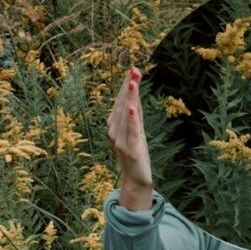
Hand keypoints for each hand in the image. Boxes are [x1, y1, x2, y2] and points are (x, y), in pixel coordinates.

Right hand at [107, 66, 152, 190]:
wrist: (136, 179)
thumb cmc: (136, 153)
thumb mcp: (137, 130)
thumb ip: (136, 112)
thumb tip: (135, 89)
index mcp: (115, 125)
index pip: (122, 101)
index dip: (127, 86)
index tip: (134, 69)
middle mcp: (114, 130)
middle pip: (123, 105)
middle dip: (129, 87)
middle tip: (134, 70)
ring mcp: (120, 140)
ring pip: (126, 115)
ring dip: (130, 98)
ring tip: (133, 83)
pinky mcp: (130, 149)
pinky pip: (131, 131)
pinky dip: (131, 120)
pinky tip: (133, 108)